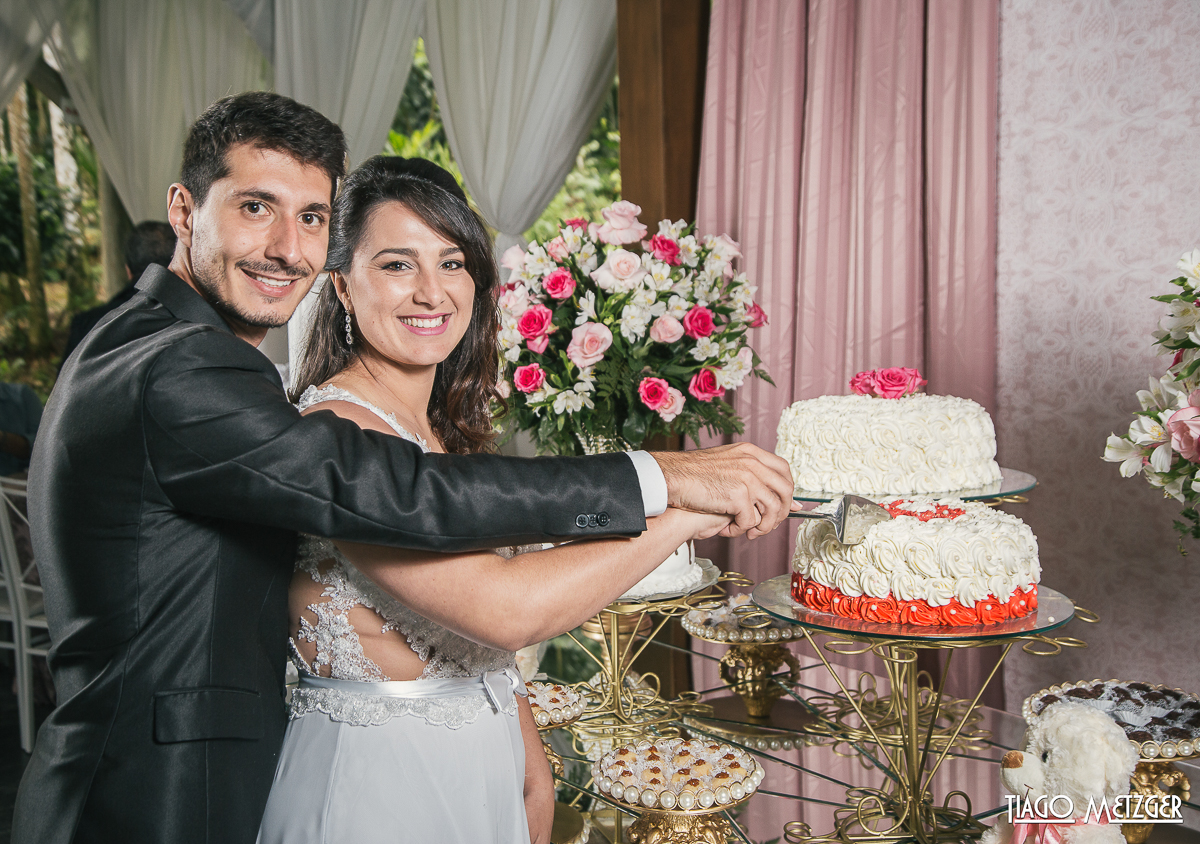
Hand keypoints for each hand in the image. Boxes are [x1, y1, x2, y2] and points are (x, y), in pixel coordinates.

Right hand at [650, 443, 797, 538]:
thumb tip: (770, 494)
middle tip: (767, 526)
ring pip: (772, 508)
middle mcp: (752, 462)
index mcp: (750, 452)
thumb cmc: (693, 477)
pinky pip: (750, 520)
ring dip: (763, 526)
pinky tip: (726, 529)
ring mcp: (747, 477)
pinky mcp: (738, 494)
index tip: (787, 507)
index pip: (783, 470)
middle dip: (780, 513)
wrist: (671, 479)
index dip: (788, 491)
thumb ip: (750, 477)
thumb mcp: (726, 467)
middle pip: (785, 489)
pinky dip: (739, 530)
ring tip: (749, 532)